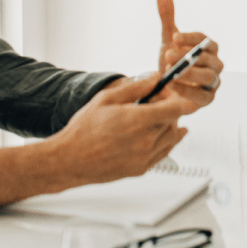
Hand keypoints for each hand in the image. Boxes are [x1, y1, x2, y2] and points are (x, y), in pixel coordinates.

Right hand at [55, 74, 189, 184]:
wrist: (70, 159)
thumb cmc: (83, 130)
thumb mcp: (107, 98)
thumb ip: (135, 88)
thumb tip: (154, 79)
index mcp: (139, 121)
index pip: (176, 108)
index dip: (175, 97)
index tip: (168, 93)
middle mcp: (146, 141)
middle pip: (174, 121)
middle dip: (169, 108)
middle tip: (156, 102)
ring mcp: (144, 158)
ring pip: (171, 139)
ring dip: (169, 125)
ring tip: (157, 117)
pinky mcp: (141, 169)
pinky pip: (163, 153)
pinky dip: (166, 142)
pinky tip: (161, 135)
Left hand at [157, 0, 222, 110]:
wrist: (166, 88)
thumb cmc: (173, 61)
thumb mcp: (168, 38)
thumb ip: (167, 16)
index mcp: (208, 47)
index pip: (204, 40)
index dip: (191, 38)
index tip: (174, 36)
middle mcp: (215, 64)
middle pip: (209, 58)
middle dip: (188, 56)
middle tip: (168, 54)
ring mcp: (213, 82)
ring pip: (208, 76)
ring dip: (189, 73)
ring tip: (170, 72)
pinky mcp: (207, 99)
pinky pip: (203, 96)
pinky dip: (188, 91)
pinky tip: (172, 86)